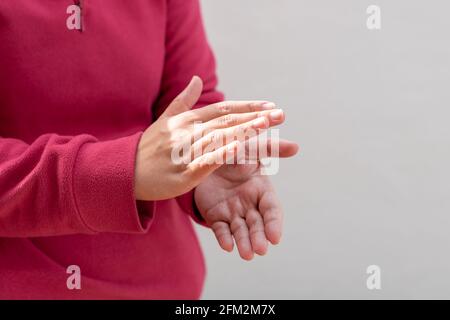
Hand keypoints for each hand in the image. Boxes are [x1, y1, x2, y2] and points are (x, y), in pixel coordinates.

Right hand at [134, 76, 284, 200]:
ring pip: (218, 139)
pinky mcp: (183, 174)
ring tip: (266, 126)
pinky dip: (221, 154)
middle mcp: (187, 133)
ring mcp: (184, 152)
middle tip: (279, 115)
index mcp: (187, 120)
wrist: (125, 172)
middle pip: (225, 122)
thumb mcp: (165, 120)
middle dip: (254, 118)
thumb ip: (184, 100)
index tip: (269, 106)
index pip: (222, 110)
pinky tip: (239, 148)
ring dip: (243, 131)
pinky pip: (205, 162)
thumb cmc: (149, 147)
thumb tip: (197, 79)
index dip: (246, 108)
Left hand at [195, 139, 298, 259]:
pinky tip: (227, 246)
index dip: (274, 223)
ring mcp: (233, 212)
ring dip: (244, 243)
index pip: (271, 209)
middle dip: (259, 237)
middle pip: (257, 224)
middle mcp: (250, 205)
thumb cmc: (234, 152)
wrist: (207, 158)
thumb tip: (296, 146)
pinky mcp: (216, 217)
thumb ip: (271, 148)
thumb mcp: (251, 147)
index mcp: (261, 190)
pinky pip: (221, 229)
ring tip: (246, 255)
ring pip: (240, 230)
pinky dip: (224, 238)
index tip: (275, 237)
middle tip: (260, 250)